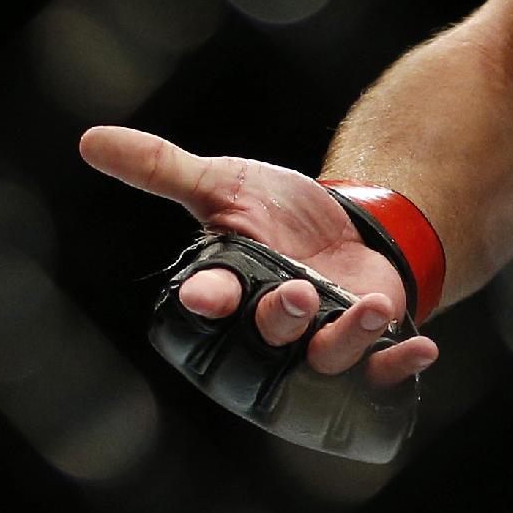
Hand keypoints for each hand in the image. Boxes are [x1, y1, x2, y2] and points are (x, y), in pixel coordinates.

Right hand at [80, 127, 439, 387]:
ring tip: (367, 306)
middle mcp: (268, 326)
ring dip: (344, 338)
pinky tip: (424, 348)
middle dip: (278, 319)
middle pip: (266, 337)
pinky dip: (399, 365)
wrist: (349, 228)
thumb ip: (161, 168)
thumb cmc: (276, 214)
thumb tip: (89, 139)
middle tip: (295, 292)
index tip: (205, 292)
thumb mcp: (223, 184)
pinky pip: (379, 373)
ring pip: (323, 357)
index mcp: (229, 290)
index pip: (208, 303)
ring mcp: (317, 342)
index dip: (207, 300)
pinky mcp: (364, 348)